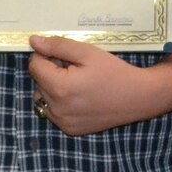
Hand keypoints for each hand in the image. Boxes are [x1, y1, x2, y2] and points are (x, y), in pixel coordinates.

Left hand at [27, 35, 164, 135]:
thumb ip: (58, 46)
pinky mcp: (70, 130)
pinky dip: (61, 103)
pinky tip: (81, 98)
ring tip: (78, 83)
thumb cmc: (114, 72)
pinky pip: (54, 112)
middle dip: (52, 71)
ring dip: (54, 87)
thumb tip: (33, 41)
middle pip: (39, 82)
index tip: (64, 55)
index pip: (34, 66)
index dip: (46, 56)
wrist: (137, 98)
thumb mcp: (87, 52)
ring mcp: (63, 122)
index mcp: (59, 88)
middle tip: (77, 68)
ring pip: (44, 98)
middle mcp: (57, 109)